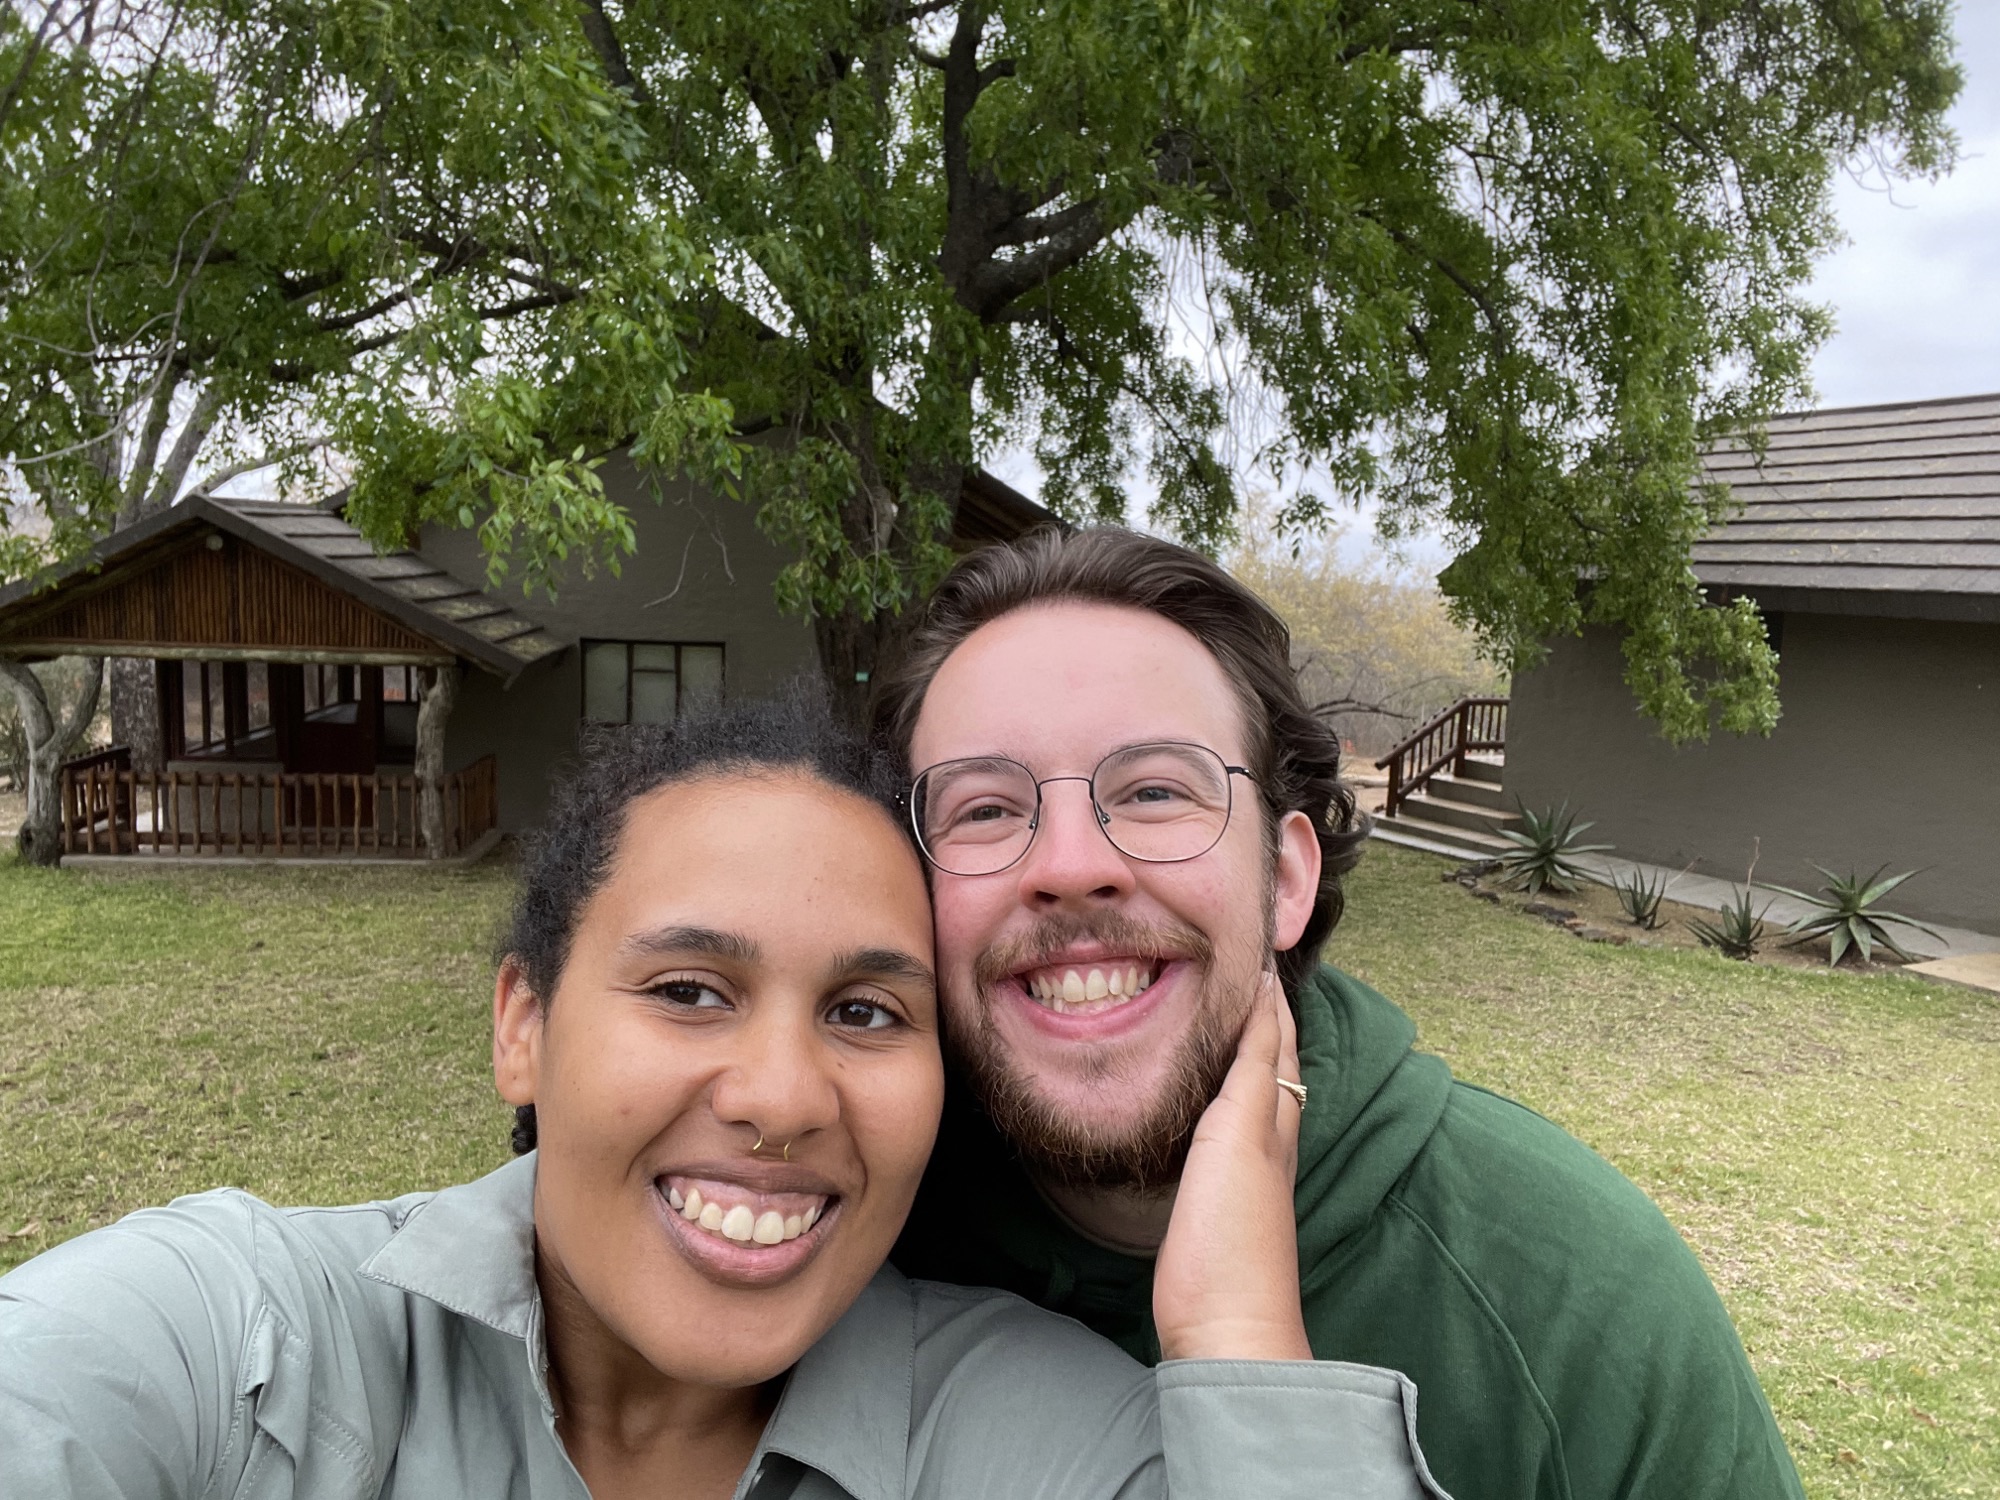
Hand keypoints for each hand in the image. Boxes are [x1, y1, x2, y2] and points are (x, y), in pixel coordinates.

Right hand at [1152, 971, 1311, 1361]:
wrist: (1226, 1331)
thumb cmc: (1231, 1238)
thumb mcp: (1241, 1139)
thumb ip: (1252, 1073)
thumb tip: (1267, 1002)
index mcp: (1277, 1123)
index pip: (1279, 1043)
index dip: (1270, 1000)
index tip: (1254, 951)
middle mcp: (1269, 1143)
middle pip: (1270, 1067)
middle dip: (1259, 1020)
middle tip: (1234, 973)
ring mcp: (1245, 1175)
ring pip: (1250, 1097)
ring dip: (1239, 1055)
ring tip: (1213, 1020)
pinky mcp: (1217, 1203)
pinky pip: (1223, 1129)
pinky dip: (1217, 1099)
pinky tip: (1197, 1103)